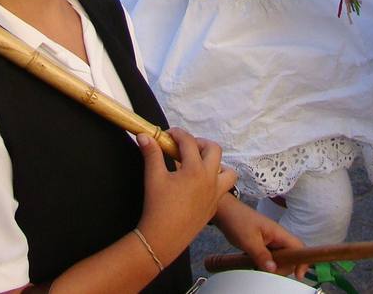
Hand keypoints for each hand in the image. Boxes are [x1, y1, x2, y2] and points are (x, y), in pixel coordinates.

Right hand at [137, 128, 237, 268]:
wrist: (163, 239)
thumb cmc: (157, 207)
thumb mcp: (153, 177)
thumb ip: (151, 154)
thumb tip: (144, 136)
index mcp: (195, 169)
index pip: (189, 141)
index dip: (178, 134)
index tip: (168, 135)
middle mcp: (210, 179)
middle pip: (214, 149)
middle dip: (200, 143)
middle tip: (184, 147)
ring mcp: (215, 194)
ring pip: (228, 171)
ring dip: (216, 163)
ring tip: (198, 165)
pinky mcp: (214, 207)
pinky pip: (223, 188)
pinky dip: (215, 181)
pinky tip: (198, 185)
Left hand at [213, 197, 307, 278]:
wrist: (224, 211)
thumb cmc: (237, 220)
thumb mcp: (248, 240)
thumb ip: (261, 255)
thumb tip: (273, 269)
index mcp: (278, 232)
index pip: (298, 247)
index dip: (302, 261)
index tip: (298, 275)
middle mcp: (277, 236)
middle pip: (290, 256)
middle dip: (282, 267)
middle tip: (266, 270)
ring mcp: (270, 240)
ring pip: (279, 258)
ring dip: (271, 265)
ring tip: (256, 265)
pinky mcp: (263, 243)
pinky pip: (269, 256)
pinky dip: (264, 262)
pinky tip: (253, 263)